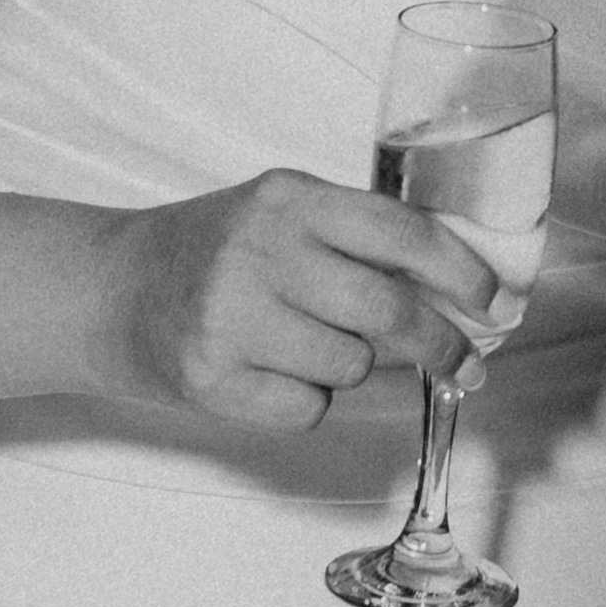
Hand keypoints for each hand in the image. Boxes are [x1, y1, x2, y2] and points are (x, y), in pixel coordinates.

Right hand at [107, 169, 501, 434]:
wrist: (111, 290)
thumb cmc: (215, 251)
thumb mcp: (283, 214)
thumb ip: (359, 238)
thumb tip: (461, 291)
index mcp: (290, 198)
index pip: (400, 232)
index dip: (460, 272)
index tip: (494, 303)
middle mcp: (261, 250)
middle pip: (387, 310)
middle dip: (441, 345)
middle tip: (466, 363)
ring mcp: (231, 316)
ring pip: (351, 366)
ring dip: (357, 370)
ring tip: (319, 349)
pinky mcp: (212, 378)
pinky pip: (309, 408)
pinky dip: (311, 400)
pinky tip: (276, 373)